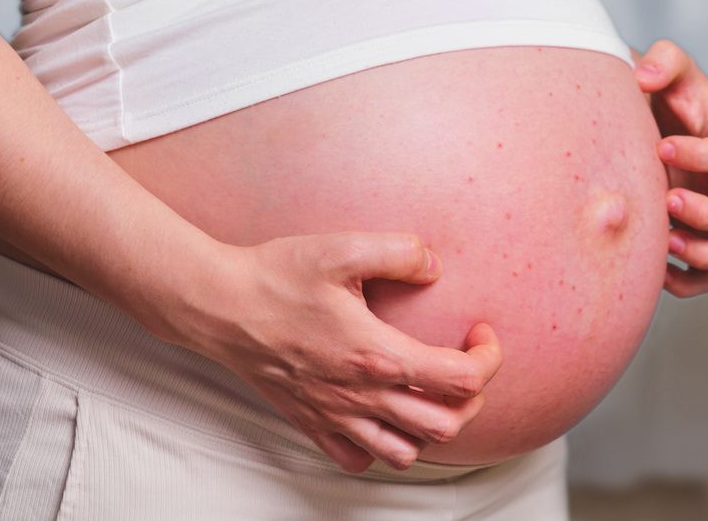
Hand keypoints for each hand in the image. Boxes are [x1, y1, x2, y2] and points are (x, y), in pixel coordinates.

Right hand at [191, 231, 502, 473]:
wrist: (219, 306)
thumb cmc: (275, 277)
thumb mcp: (341, 249)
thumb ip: (398, 252)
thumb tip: (435, 266)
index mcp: (377, 354)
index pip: (461, 379)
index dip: (488, 358)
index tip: (480, 333)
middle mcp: (361, 395)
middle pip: (446, 425)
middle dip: (471, 398)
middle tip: (464, 363)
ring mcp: (335, 415)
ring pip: (405, 452)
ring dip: (430, 428)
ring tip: (429, 394)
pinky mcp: (311, 422)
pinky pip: (357, 459)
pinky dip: (380, 446)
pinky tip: (381, 414)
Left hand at [632, 39, 707, 296]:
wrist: (627, 124)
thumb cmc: (649, 94)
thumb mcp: (660, 67)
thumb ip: (662, 59)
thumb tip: (646, 74)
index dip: (704, 155)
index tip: (660, 146)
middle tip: (667, 200)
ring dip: (705, 252)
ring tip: (664, 241)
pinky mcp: (692, 243)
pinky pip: (706, 280)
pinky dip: (687, 282)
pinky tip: (654, 270)